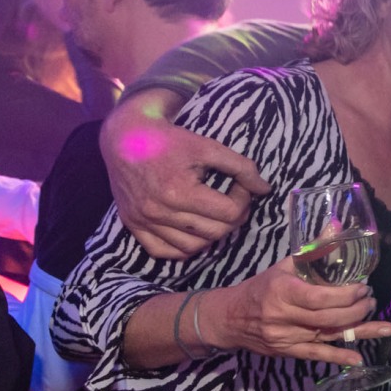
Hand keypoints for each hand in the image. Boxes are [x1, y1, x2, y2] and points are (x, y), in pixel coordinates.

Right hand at [102, 90, 271, 257]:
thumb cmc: (170, 141)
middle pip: (215, 232)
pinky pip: (164, 252)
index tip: (242, 186)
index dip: (244, 200)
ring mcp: (144, 222)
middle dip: (233, 218)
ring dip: (212, 234)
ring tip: (215, 214)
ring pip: (193, 246)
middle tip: (234, 201)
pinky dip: (184, 247)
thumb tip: (265, 189)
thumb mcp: (208, 147)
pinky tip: (194, 231)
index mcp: (179, 192)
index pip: (229, 212)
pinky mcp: (133, 225)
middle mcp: (159, 212)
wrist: (125, 138)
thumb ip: (241, 167)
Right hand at [207, 255, 390, 365]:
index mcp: (282, 291)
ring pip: (327, 336)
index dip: (345, 295)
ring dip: (358, 330)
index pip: (318, 297)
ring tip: (383, 326)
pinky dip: (339, 357)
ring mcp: (286, 337)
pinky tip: (358, 359)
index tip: (363, 288)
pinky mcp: (288, 351)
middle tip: (371, 300)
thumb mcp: (284, 266)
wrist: (230, 318)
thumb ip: (313, 249)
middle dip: (356, 310)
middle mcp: (284, 316)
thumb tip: (338, 225)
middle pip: (327, 318)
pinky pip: (317, 355)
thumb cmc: (261, 288)